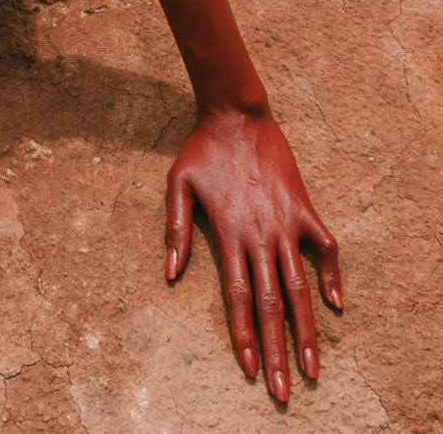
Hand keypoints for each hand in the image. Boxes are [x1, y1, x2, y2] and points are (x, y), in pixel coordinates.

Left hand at [165, 104, 342, 401]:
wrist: (236, 114)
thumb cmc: (202, 149)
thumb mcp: (177, 184)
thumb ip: (175, 230)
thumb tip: (169, 274)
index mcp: (230, 234)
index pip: (239, 299)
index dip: (244, 337)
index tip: (251, 371)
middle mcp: (260, 235)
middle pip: (271, 304)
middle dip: (278, 351)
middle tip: (287, 391)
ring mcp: (286, 223)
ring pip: (300, 287)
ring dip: (308, 330)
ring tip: (314, 366)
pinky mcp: (304, 209)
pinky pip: (326, 248)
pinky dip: (333, 276)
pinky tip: (336, 304)